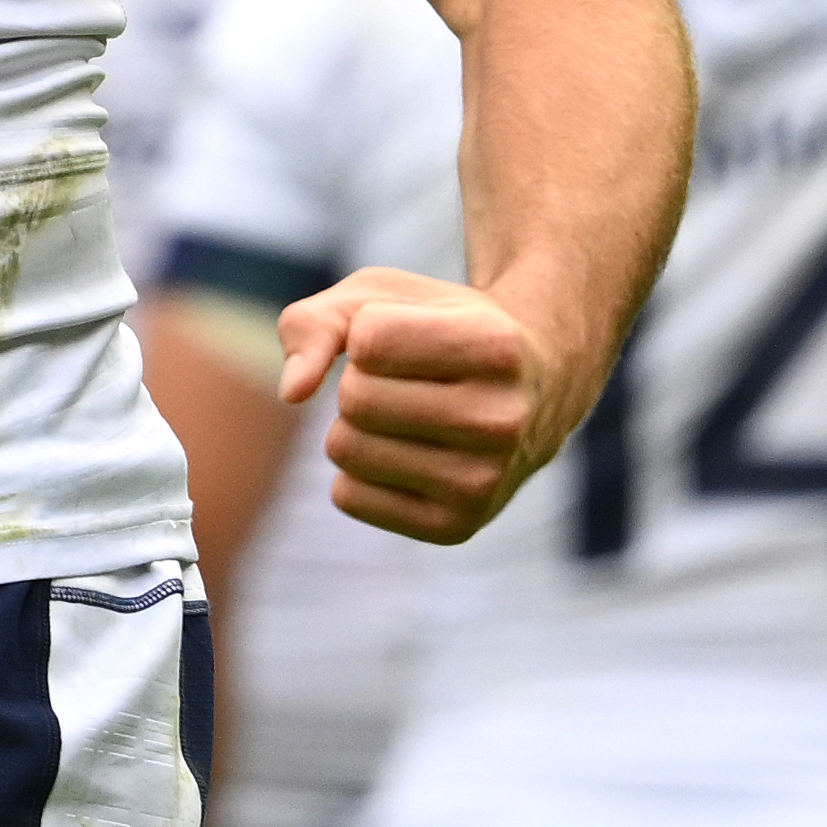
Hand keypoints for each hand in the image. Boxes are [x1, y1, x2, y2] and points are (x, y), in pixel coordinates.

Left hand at [278, 266, 576, 544]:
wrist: (534, 387)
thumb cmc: (440, 329)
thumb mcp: (383, 298)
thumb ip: (317, 322)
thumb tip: (292, 392)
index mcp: (497, 348)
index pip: (368, 342)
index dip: (368, 332)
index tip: (412, 335)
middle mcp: (503, 421)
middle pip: (356, 400)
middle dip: (359, 381)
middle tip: (408, 381)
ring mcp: (486, 483)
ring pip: (346, 449)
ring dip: (354, 426)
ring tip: (408, 416)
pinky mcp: (457, 528)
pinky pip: (348, 496)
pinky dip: (356, 470)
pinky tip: (407, 454)